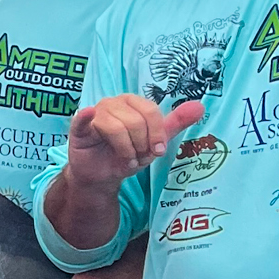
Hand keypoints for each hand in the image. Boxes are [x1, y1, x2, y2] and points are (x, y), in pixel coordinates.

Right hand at [64, 94, 205, 189]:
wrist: (103, 176)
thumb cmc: (127, 154)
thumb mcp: (154, 141)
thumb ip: (175, 123)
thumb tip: (200, 107)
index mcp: (133, 102)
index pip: (151, 112)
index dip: (156, 134)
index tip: (157, 152)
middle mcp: (114, 103)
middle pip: (135, 122)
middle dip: (140, 146)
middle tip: (137, 157)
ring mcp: (95, 113)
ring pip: (116, 128)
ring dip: (124, 151)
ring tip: (124, 159)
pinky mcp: (79, 128)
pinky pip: (82, 119)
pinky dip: (85, 116)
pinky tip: (89, 115)